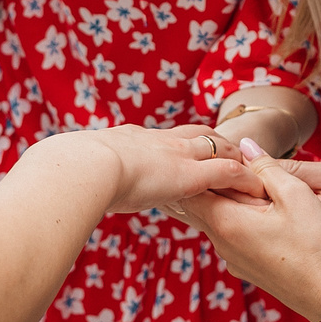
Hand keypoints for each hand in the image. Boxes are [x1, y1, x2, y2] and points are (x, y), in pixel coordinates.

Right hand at [72, 125, 249, 214]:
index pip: (163, 137)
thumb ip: (80, 176)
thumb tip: (63, 186)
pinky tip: (257, 187)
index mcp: (131, 138)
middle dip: (215, 142)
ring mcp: (177, 155)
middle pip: (198, 134)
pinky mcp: (190, 173)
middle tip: (232, 152)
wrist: (83, 167)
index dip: (179, 143)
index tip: (187, 150)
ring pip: (219, 147)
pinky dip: (244, 179)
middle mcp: (159, 141)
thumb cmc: (70, 171)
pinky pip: (228, 172)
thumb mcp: (75, 169)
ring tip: (254, 170)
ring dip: (237, 158)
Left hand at [176, 142, 320, 320]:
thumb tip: (245, 144)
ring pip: (216, 221)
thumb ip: (266, 167)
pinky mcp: (245, 268)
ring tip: (244, 185)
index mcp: (226, 221)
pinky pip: (230, 237)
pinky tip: (259, 215)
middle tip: (223, 164)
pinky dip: (237, 220)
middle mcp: (221, 242)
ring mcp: (232, 259)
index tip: (214, 154)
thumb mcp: (294, 193)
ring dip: (226, 202)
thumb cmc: (314, 243)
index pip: (191, 189)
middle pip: (200, 205)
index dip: (201, 168)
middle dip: (210, 182)